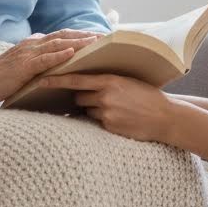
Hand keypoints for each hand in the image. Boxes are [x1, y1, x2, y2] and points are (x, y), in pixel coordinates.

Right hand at [0, 30, 101, 102]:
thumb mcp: (26, 64)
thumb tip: (58, 57)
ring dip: (78, 42)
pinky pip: (44, 59)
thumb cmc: (5, 76)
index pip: (63, 35)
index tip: (100, 36)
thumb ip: (41, 59)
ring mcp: (29, 53)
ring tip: (95, 42)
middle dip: (86, 35)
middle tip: (106, 37)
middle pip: (65, 35)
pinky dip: (59, 55)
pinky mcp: (23, 66)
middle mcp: (34, 44)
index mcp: (36, 43)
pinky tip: (72, 53)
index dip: (82, 34)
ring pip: (57, 44)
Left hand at [40, 73, 176, 142]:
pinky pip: (97, 122)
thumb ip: (107, 80)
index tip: (41, 80)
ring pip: (87, 110)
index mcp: (109, 80)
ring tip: (113, 108)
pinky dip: (102, 120)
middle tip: (96, 96)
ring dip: (93, 109)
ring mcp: (107, 113)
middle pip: (78, 97)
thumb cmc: (148, 96)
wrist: (166, 117)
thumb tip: (88, 79)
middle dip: (82, 97)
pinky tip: (119, 117)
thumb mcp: (128, 80)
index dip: (57, 80)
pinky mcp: (110, 127)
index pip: (76, 79)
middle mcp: (106, 96)